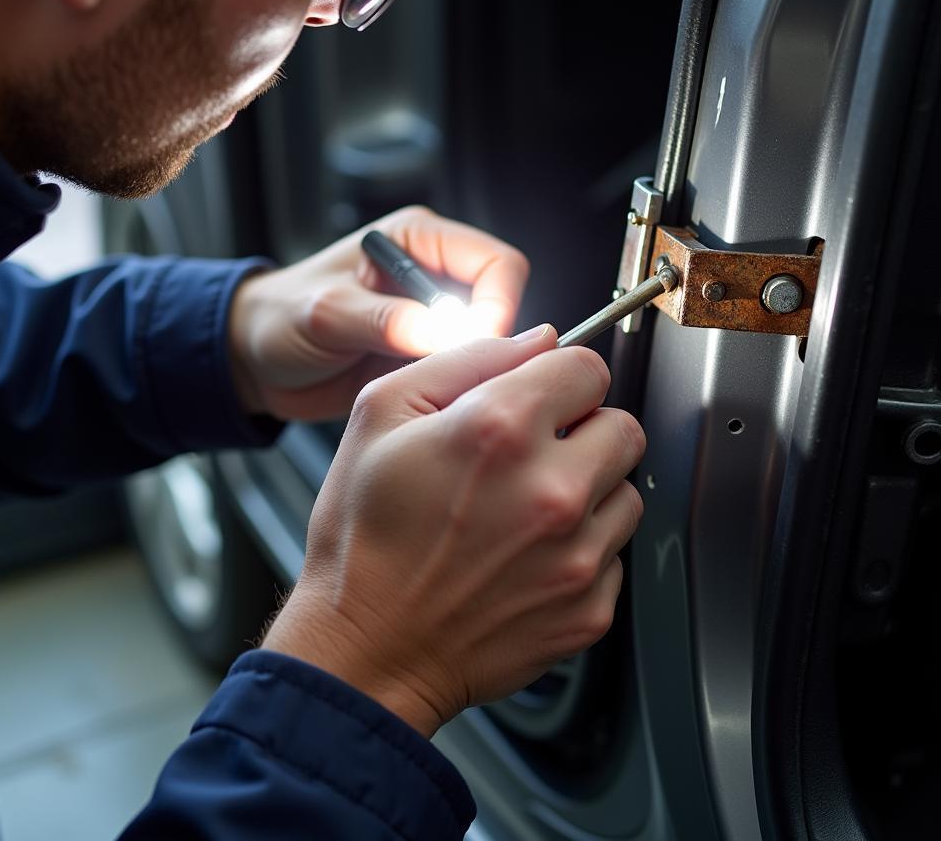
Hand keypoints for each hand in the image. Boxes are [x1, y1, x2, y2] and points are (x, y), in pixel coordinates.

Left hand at [228, 205, 529, 421]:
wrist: (255, 360)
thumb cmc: (280, 318)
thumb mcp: (328, 315)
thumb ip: (386, 320)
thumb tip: (446, 332)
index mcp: (417, 240)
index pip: (496, 262)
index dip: (498, 304)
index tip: (480, 343)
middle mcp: (434, 274)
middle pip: (502, 304)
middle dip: (490, 341)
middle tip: (459, 372)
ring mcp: (434, 319)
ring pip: (490, 344)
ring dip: (472, 369)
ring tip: (437, 389)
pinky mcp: (426, 357)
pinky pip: (465, 374)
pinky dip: (456, 388)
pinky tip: (429, 401)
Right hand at [261, 327, 644, 735]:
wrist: (368, 650)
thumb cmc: (364, 538)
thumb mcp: (381, 415)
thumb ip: (466, 360)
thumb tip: (538, 340)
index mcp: (498, 429)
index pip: (588, 368)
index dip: (561, 376)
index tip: (544, 396)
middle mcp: (551, 490)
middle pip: (624, 426)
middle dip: (584, 430)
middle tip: (534, 454)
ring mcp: (576, 556)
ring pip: (627, 491)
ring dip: (589, 491)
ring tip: (526, 510)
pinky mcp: (589, 608)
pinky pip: (615, 554)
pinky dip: (582, 549)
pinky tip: (528, 557)